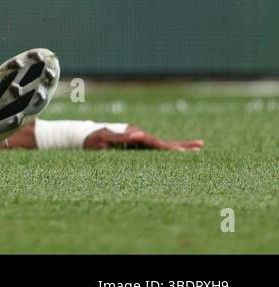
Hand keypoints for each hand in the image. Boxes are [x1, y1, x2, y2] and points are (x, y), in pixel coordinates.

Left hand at [83, 125, 203, 151]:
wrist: (85, 136)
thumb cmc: (93, 140)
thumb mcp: (105, 139)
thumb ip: (122, 138)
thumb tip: (139, 135)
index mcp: (133, 133)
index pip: (155, 142)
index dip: (169, 147)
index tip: (183, 151)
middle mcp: (139, 134)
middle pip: (163, 142)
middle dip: (182, 144)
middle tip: (201, 144)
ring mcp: (138, 138)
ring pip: (161, 145)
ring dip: (178, 147)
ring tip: (197, 147)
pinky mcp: (136, 144)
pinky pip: (153, 149)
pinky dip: (166, 150)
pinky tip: (176, 152)